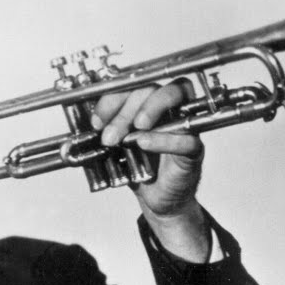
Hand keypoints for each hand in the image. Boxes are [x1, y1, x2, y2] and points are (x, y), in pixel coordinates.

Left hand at [92, 78, 203, 216]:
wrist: (155, 199)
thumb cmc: (139, 167)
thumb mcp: (115, 147)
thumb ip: (105, 132)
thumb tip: (90, 124)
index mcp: (148, 102)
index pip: (133, 85)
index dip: (112, 98)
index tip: (97, 121)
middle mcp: (169, 106)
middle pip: (152, 88)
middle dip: (126, 110)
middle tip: (110, 136)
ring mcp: (184, 123)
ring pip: (176, 94)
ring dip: (151, 107)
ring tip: (135, 128)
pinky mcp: (194, 149)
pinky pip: (186, 136)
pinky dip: (164, 138)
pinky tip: (144, 143)